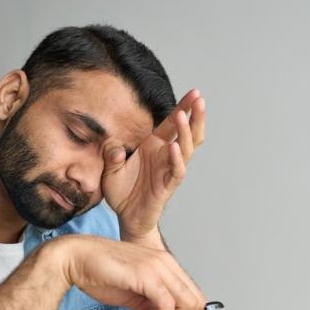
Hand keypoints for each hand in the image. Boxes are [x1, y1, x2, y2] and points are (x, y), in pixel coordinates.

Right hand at [51, 235, 205, 309]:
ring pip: (187, 302)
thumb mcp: (132, 293)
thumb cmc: (99, 272)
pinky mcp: (146, 275)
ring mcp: (157, 267)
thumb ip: (150, 306)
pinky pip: (167, 305)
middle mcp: (165, 262)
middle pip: (196, 299)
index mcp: (164, 263)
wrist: (75, 258)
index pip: (192, 293)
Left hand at [101, 89, 205, 242]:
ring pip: (186, 148)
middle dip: (194, 115)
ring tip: (183, 116)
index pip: (172, 123)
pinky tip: (173, 146)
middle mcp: (165, 155)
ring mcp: (169, 170)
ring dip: (185, 132)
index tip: (194, 92)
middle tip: (199, 99)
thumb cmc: (121, 191)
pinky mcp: (168, 186)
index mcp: (154, 145)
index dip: (183, 107)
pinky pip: (176, 171)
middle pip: (187, 132)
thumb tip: (113, 147)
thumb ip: (111, 155)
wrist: (126, 217)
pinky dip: (176, 159)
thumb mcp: (109, 169)